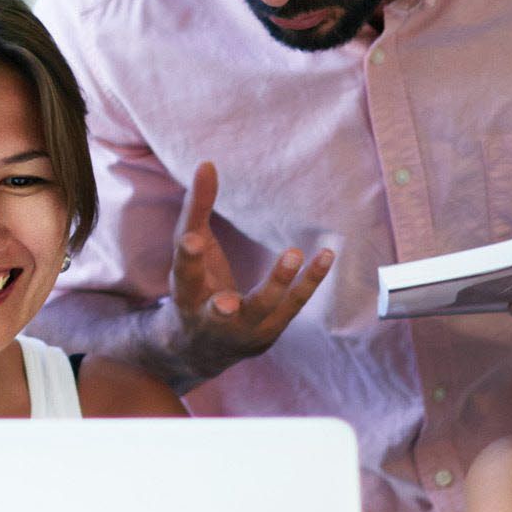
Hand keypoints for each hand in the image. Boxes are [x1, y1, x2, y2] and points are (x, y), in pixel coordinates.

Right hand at [157, 161, 332, 379]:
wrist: (200, 349)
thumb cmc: (194, 288)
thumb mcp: (190, 250)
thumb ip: (197, 208)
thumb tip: (207, 163)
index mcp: (185, 296)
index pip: (185, 274)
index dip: (189, 257)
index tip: (191, 239)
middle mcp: (211, 320)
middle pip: (218, 310)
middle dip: (222, 305)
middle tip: (227, 301)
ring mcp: (243, 330)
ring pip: (262, 309)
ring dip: (277, 283)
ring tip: (294, 253)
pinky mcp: (269, 331)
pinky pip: (292, 304)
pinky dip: (309, 281)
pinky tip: (327, 255)